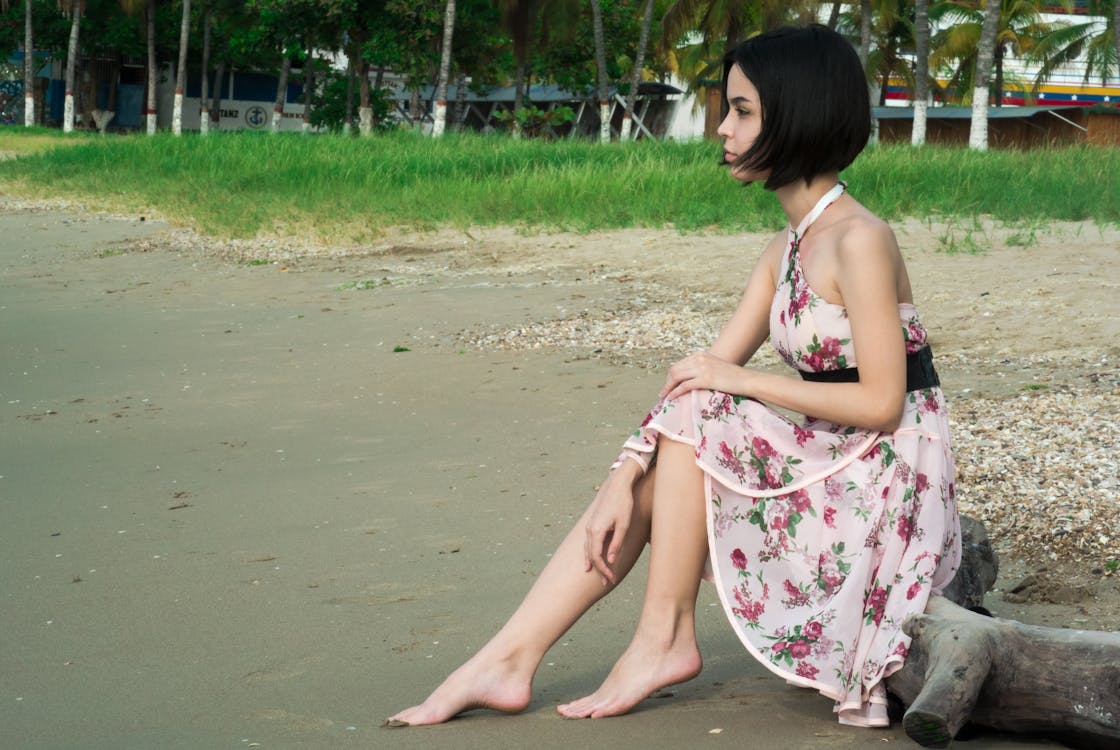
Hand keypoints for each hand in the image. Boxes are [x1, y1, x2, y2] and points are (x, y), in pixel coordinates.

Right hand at [584, 462, 639, 585]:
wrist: (618, 486)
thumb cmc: (623, 505)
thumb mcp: (624, 526)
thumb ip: (616, 544)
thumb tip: (610, 561)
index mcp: (597, 531)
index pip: (597, 557)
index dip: (604, 570)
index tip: (611, 579)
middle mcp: (590, 530)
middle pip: (591, 555)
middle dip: (599, 570)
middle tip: (606, 583)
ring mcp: (589, 526)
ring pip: (587, 549)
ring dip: (593, 563)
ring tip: (596, 575)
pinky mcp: (592, 523)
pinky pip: (588, 542)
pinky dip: (590, 553)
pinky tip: (592, 558)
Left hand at [659, 351, 747, 401]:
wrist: (747, 379)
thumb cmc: (734, 377)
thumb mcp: (716, 367)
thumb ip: (704, 368)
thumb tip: (692, 378)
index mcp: (701, 354)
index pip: (679, 364)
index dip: (671, 376)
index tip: (668, 385)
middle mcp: (699, 358)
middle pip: (675, 369)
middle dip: (667, 382)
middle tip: (664, 393)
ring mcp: (702, 368)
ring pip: (676, 377)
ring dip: (667, 387)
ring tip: (663, 397)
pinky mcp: (705, 379)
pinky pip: (683, 386)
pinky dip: (674, 393)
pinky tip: (670, 399)